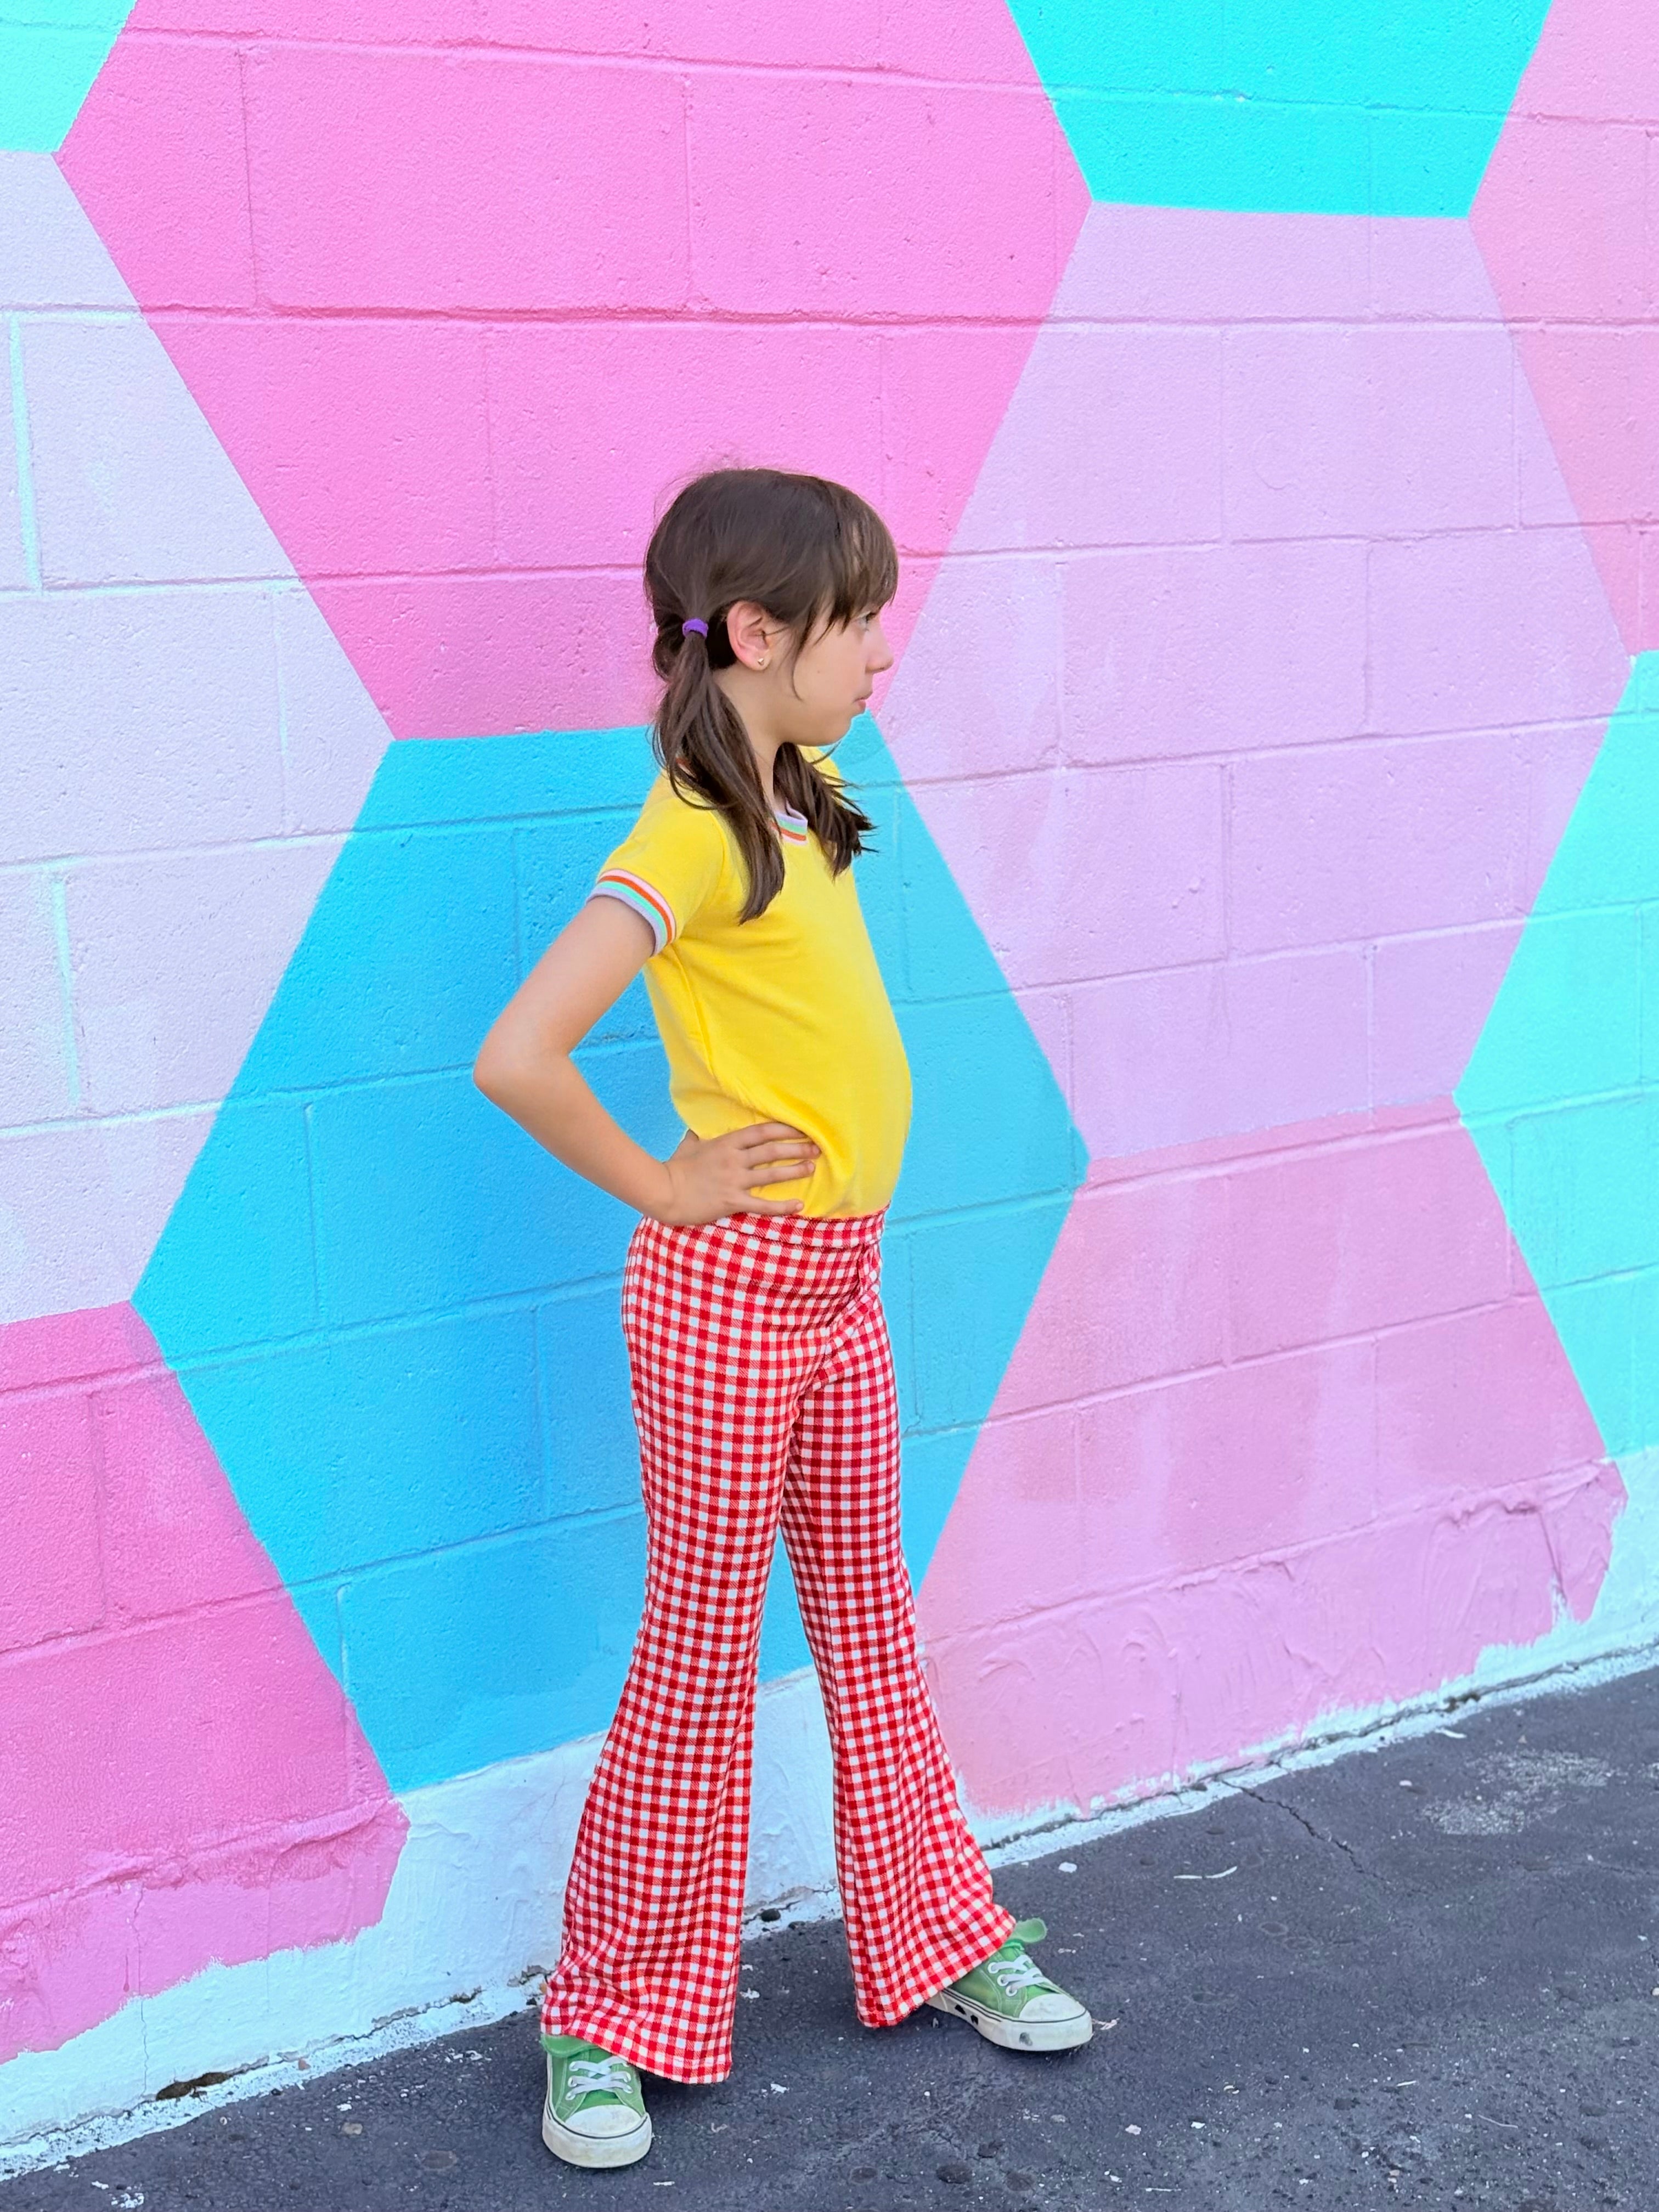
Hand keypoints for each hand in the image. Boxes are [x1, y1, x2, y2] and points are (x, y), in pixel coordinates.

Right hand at [650, 1123, 818, 1224]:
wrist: (664, 1192)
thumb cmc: (675, 1168)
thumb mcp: (689, 1145)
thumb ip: (700, 1135)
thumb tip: (699, 1127)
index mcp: (726, 1143)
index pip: (762, 1132)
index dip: (785, 1129)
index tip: (802, 1129)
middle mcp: (734, 1159)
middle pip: (772, 1151)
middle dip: (797, 1148)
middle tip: (816, 1148)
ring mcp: (734, 1181)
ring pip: (772, 1174)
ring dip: (795, 1171)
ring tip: (811, 1168)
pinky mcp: (732, 1202)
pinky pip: (763, 1205)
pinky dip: (782, 1206)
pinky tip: (798, 1205)